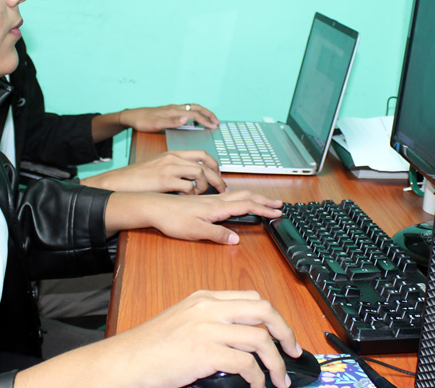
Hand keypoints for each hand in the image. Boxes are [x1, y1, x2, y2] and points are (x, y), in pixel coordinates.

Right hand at [23, 290, 298, 387]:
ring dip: (276, 362)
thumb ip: (212, 323)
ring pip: (260, 338)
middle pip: (263, 310)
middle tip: (293, 352)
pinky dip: (257, 377)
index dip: (274, 317)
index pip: (252, 298)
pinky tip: (256, 386)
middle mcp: (208, 307)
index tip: (284, 335)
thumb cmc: (150, 349)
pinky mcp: (205, 351)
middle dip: (285, 332)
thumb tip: (244, 342)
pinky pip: (246, 363)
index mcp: (204, 298)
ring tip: (279, 379)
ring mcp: (207, 328)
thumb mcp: (183, 323)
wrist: (125, 362)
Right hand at [81, 150, 224, 193]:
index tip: (218, 176)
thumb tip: (191, 179)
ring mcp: (169, 168)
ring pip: (199, 173)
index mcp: (173, 154)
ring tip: (202, 194)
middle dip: (217, 177)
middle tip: (222, 189)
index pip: (202, 154)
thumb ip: (175, 169)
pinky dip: (192, 193)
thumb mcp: (159, 167)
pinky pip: (188, 186)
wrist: (120, 181)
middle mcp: (173, 158)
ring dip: (205, 186)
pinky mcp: (164, 180)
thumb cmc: (138, 178)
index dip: (214, 165)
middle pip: (205, 164)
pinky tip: (188, 197)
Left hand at [104, 190, 283, 243]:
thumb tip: (236, 239)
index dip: (263, 209)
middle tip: (279, 205)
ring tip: (265, 202)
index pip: (246, 206)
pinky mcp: (204, 201)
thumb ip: (217, 235)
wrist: (155, 207)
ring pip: (238, 195)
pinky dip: (242, 198)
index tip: (277, 212)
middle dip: (264, 201)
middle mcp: (216, 201)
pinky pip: (229, 197)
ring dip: (254, 198)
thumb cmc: (172, 219)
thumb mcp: (196, 231)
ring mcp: (210, 200)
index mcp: (217, 208)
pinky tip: (239, 202)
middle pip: (246, 197)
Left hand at [121, 103, 219, 131]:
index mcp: (174, 111)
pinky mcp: (170, 111)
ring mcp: (173, 109)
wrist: (132, 116)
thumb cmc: (143, 121)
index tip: (214, 127)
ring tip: (210, 120)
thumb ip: (172, 122)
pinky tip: (195, 120)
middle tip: (217, 122)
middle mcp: (175, 108)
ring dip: (203, 113)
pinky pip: (187, 110)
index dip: (205, 120)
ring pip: (192, 108)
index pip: (194, 114)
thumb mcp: (156, 124)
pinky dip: (195, 113)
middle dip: (208, 114)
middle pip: (196, 108)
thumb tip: (187, 118)